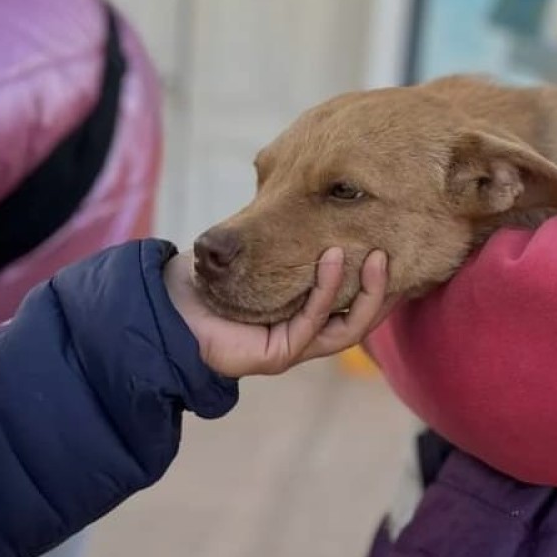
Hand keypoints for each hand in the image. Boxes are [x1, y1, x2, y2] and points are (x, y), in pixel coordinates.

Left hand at [163, 247, 394, 377]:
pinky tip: (332, 258)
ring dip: (366, 293)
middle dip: (381, 289)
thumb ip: (282, 240)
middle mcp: (304, 334)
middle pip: (360, 319)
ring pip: (348, 327)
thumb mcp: (252, 252)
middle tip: (392, 253)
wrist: (163, 307)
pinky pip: (314, 322)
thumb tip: (315, 201)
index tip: (391, 251)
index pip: (352, 302)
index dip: (376, 283)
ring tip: (375, 258)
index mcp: (302, 314)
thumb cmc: (203, 281)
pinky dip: (327, 291)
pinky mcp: (280, 355)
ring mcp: (294, 347)